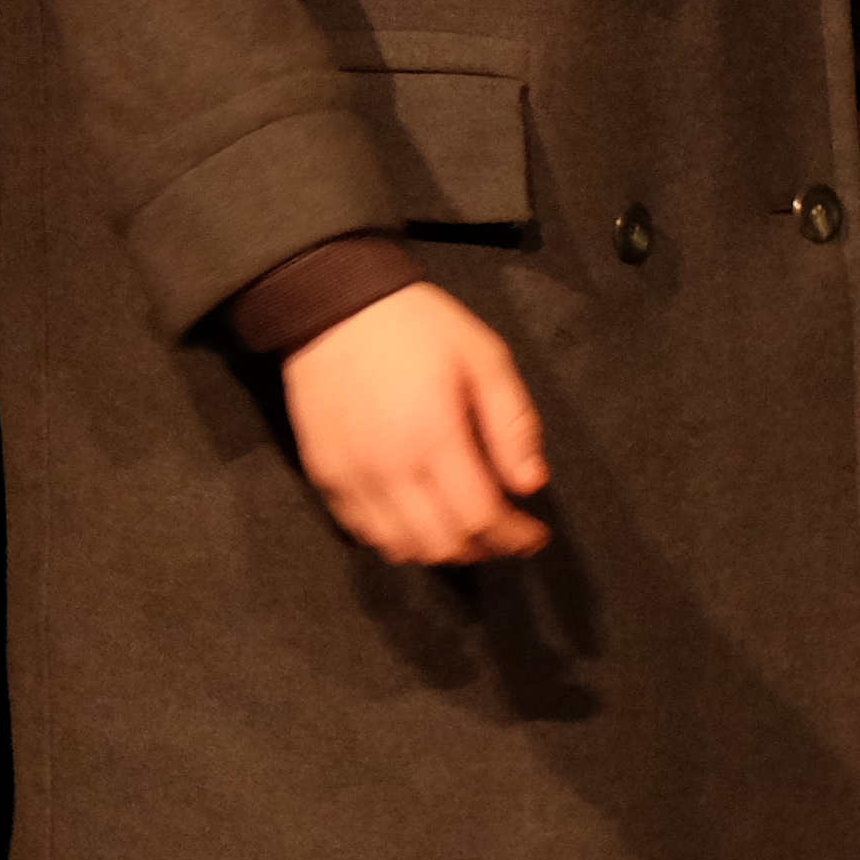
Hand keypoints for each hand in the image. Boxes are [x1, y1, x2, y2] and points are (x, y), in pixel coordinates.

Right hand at [281, 281, 550, 565]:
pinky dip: (397, 540)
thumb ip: (512, 424)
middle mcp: (388, 470)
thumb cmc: (417, 328)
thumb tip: (531, 484)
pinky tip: (419, 519)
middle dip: (483, 549)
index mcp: (434, 438)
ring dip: (440, 551)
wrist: (333, 308)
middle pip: (441, 545)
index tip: (535, 536)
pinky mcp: (323, 476)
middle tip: (506, 534)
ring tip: (466, 531)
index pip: (480, 518)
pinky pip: (362, 532)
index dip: (514, 537)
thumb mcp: (484, 358)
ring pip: (399, 549)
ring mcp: (350, 478)